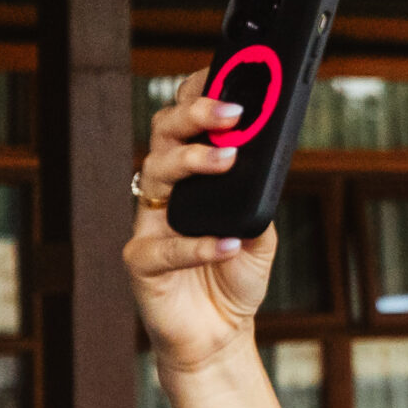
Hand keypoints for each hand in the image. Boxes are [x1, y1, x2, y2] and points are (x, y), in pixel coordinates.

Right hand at [123, 79, 280, 374]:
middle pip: (165, 134)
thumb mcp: (262, 235)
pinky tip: (226, 243)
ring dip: (194, 161)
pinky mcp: (142, 263)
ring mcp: (149, 224)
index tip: (224, 72)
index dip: (197, 92)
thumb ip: (259, 199)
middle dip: (195, 114)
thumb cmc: (234, 278)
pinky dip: (198, 245)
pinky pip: (163, 247)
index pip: (185, 122)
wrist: (218, 335)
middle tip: (231, 111)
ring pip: (156, 172)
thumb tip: (265, 164)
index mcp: (189, 178)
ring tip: (229, 159)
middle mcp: (164, 192)